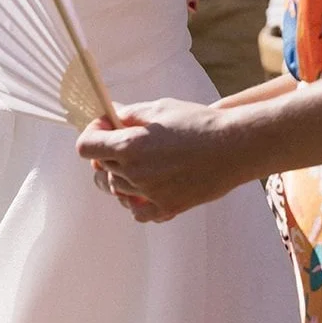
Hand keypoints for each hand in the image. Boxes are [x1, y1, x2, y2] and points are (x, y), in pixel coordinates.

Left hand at [77, 100, 247, 222]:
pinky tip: (147, 189)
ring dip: (124, 176)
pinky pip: (138, 213)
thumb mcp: (160, 109)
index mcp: (130, 145)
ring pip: (119, 190)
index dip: (92, 135)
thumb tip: (109, 118)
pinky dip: (137, 202)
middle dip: (111, 153)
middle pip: (103, 168)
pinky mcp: (165, 208)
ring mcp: (149, 193)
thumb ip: (129, 115)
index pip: (86, 147)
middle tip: (129, 141)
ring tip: (143, 162)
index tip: (104, 129)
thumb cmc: (198, 123)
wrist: (235, 146)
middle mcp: (135, 172)